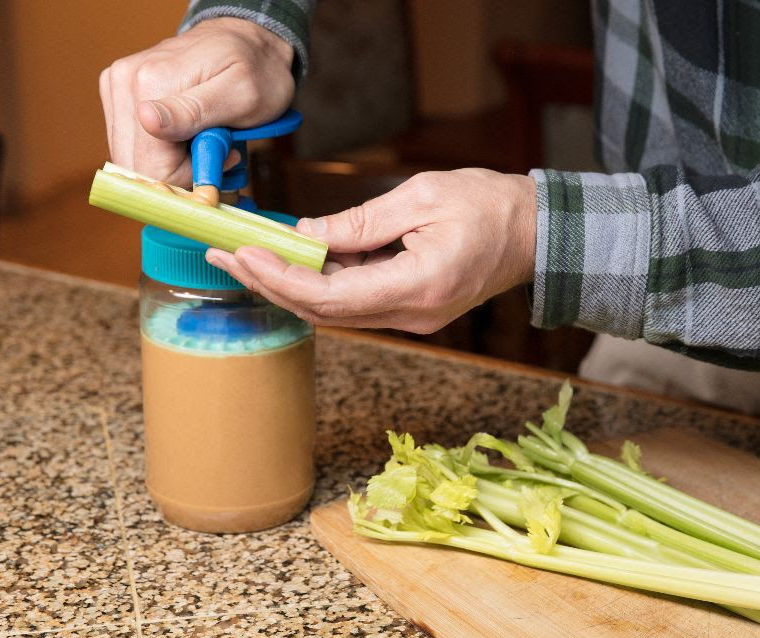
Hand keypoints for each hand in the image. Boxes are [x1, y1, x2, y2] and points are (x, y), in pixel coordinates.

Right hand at [99, 17, 293, 186]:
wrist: (248, 41)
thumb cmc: (255, 70)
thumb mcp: (242, 95)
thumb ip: (193, 112)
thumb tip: (146, 120)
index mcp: (150, 82)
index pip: (151, 166)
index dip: (188, 174)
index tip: (218, 152)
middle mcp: (124, 81)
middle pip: (136, 165)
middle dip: (177, 169)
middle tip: (212, 146)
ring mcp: (117, 87)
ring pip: (131, 158)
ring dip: (169, 161)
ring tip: (201, 136)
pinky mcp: (118, 95)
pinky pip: (132, 144)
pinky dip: (160, 150)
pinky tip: (185, 132)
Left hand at [205, 169, 536, 333]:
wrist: (535, 235)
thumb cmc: (489, 207)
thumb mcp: (421, 197)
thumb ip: (360, 221)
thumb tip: (307, 232)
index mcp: (418, 286)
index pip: (332, 296)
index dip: (281, 279)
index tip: (244, 254)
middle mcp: (411, 315)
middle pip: (323, 312)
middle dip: (269, 284)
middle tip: (224, 256)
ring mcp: (410, 318)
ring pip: (333, 311)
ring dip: (287, 285)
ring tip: (243, 256)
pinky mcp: (408, 310)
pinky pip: (353, 303)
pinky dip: (317, 283)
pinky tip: (289, 261)